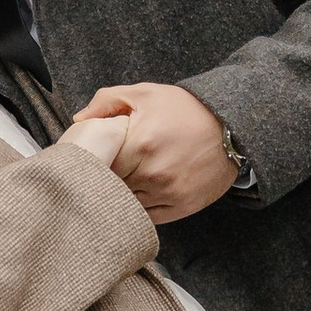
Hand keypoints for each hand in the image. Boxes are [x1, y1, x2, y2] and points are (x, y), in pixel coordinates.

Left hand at [67, 82, 238, 221]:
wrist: (232, 127)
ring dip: (122, 195)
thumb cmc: (186, 109)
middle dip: (105, 179)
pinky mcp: (181, 207)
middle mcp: (153, 174)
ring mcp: (168, 194)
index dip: (93, 161)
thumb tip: (79, 119)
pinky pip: (148, 216)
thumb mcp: (145, 93)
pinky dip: (140, 208)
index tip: (92, 157)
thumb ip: (106, 101)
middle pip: (111, 188)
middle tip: (106, 170)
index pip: (98, 165)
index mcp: (140, 144)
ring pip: (128, 204)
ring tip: (126, 180)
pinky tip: (140, 192)